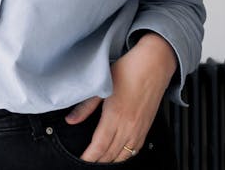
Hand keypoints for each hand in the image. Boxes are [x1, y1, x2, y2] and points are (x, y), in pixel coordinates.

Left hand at [65, 33, 176, 162]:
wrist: (153, 64)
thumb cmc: (129, 70)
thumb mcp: (102, 86)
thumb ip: (86, 106)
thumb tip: (71, 120)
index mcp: (115, 115)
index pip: (99, 146)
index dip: (89, 156)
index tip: (82, 159)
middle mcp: (129, 126)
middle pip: (110, 153)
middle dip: (98, 160)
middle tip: (88, 160)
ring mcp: (139, 128)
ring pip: (124, 155)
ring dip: (111, 160)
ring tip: (100, 161)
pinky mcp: (147, 127)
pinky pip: (136, 149)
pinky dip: (126, 156)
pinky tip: (119, 155)